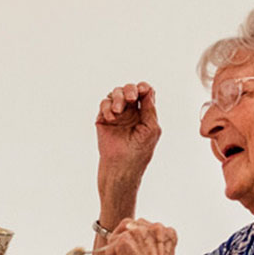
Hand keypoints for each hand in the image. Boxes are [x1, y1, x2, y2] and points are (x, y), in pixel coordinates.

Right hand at [96, 82, 159, 199]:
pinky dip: (107, 107)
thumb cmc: (140, 151)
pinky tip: (111, 118)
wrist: (121, 166)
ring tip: (118, 109)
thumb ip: (150, 108)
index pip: (144, 93)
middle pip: (129, 89)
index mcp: (143, 113)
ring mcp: (116, 115)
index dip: (143, 87)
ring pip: (114, 93)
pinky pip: (103, 104)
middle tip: (131, 99)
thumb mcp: (151, 128)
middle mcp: (130, 112)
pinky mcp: (102, 119)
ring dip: (117, 97)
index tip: (142, 90)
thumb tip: (148, 90)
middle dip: (129, 90)